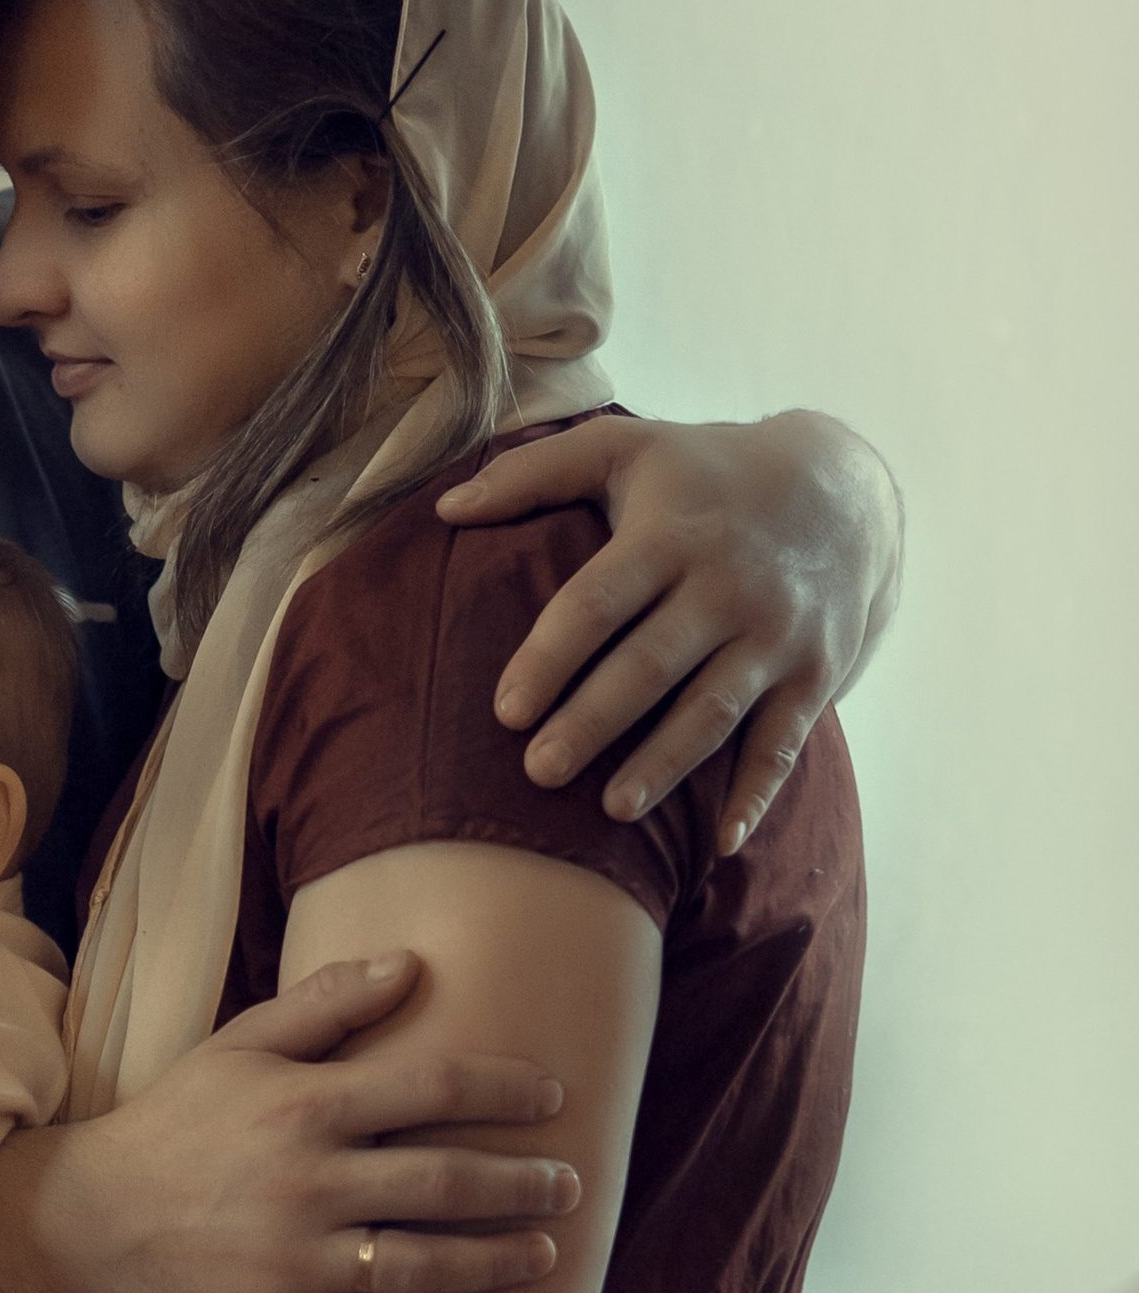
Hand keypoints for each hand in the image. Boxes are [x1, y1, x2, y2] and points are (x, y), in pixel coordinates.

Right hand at [36, 950, 575, 1292]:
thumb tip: (413, 964)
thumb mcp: (236, 1048)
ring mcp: (295, 1261)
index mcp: (303, 1107)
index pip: (434, 1087)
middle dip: (524, 1184)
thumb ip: (326, 1005)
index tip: (552, 1098)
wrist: (82, 1227)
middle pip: (446, 1182)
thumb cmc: (170, 1127)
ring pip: (425, 1265)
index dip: (506, 1090)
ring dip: (497, 1261)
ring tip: (545, 1255)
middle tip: (572, 1185)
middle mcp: (307, 1184)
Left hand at [442, 410, 902, 851]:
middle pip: (651, 665)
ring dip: (664, 764)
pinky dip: (756, 795)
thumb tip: (446, 506)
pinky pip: (783, 743)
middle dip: (594, 722)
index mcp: (670, 536)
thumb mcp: (629, 449)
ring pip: (713, 710)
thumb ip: (536, 471)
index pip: (598, 601)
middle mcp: (726, 587)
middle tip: (538, 773)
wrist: (847, 493)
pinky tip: (719, 844)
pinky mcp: (816, 673)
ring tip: (612, 809)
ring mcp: (776, 634)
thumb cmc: (708, 476)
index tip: (505, 710)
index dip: (551, 656)